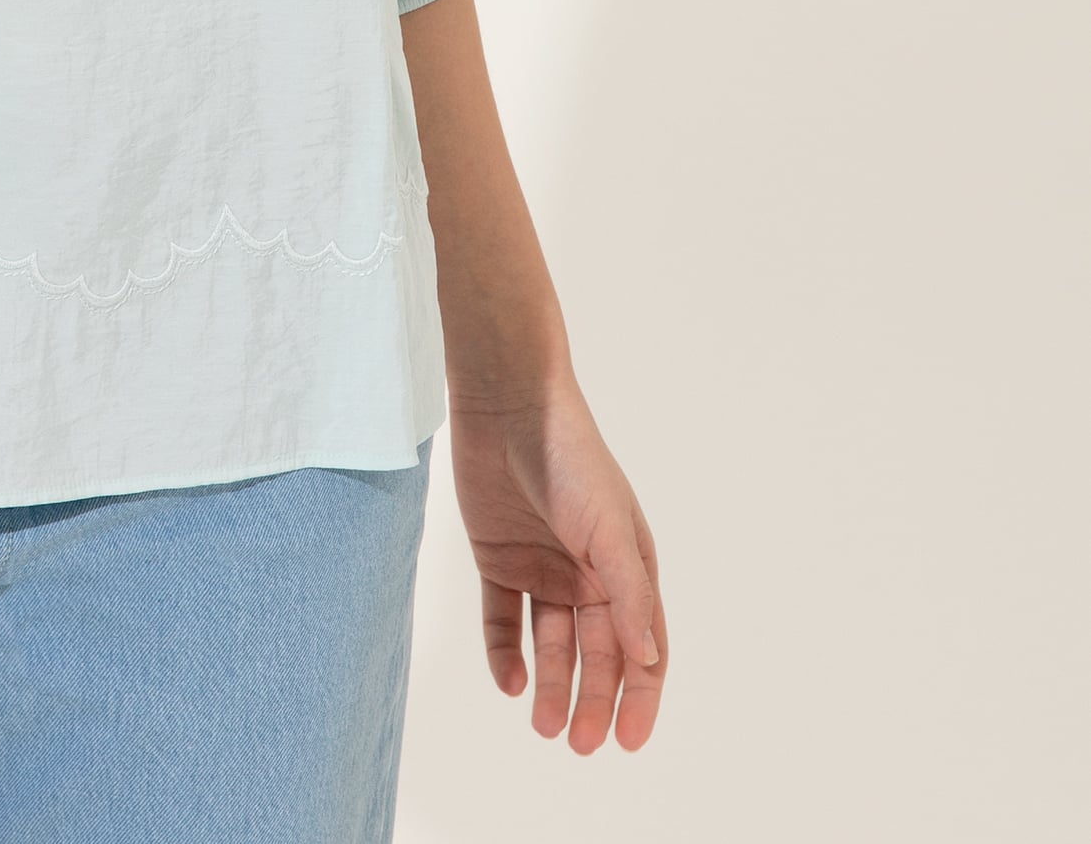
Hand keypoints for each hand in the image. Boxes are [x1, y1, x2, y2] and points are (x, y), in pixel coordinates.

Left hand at [447, 377, 666, 752]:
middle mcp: (588, 572)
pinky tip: (510, 682)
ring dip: (550, 684)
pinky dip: (506, 653)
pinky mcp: (498, 557)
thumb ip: (628, 594)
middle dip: (591, 700)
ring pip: (550, 643)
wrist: (506, 403)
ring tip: (544, 725)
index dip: (640, 695)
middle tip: (578, 743)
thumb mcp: (607, 528)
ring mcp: (542, 566)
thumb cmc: (570, 457)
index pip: (641, 646)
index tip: (628, 740)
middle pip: (595, 653)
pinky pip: (503, 618)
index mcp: (627, 566)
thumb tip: (648, 660)